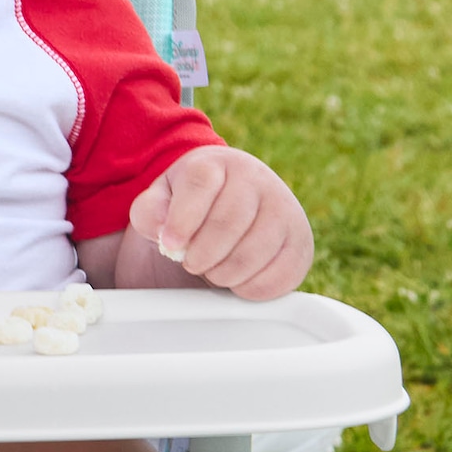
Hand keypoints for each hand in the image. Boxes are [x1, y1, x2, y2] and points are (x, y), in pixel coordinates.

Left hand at [126, 145, 312, 297]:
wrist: (230, 212)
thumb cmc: (190, 209)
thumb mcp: (160, 203)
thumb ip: (150, 212)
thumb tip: (166, 231)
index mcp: (216, 164)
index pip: (201, 183)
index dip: (182, 218)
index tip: (170, 245)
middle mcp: (257, 179)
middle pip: (228, 222)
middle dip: (201, 254)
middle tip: (191, 263)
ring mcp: (285, 210)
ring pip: (253, 252)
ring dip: (223, 274)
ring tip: (212, 269)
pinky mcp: (300, 244)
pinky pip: (276, 277)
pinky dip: (248, 288)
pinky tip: (236, 278)